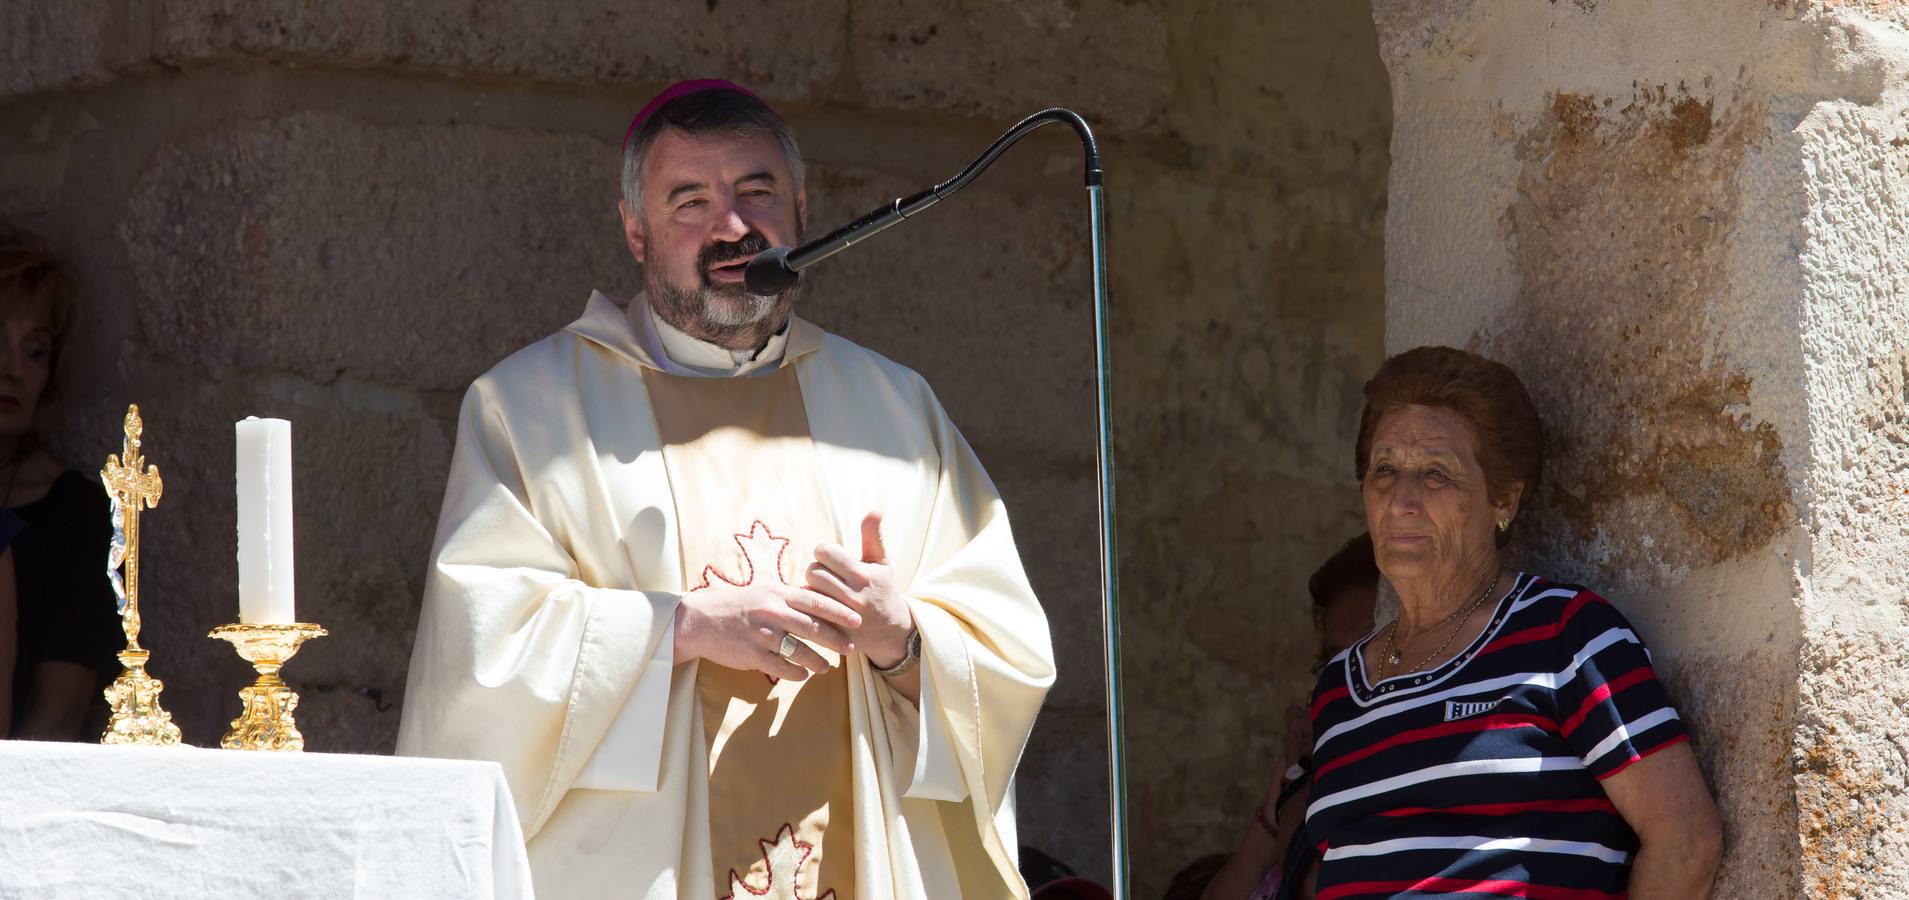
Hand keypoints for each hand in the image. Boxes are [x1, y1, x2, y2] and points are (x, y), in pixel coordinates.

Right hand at [673, 581, 861, 680]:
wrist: (699, 621)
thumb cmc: (735, 605)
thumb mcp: (763, 591)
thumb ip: (789, 596)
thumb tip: (818, 600)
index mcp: (777, 593)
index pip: (815, 601)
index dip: (839, 611)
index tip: (857, 620)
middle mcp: (772, 612)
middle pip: (813, 627)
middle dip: (836, 639)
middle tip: (851, 649)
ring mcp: (762, 634)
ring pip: (800, 650)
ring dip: (817, 661)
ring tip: (827, 668)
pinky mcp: (752, 654)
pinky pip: (781, 667)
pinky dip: (796, 673)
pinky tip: (803, 675)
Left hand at [806, 512, 913, 667]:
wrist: (890, 633)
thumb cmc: (883, 590)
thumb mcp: (882, 564)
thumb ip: (873, 537)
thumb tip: (875, 510)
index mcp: (864, 574)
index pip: (826, 551)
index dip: (824, 552)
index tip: (830, 559)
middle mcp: (854, 594)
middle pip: (814, 571)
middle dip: (816, 571)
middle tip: (824, 575)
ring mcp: (843, 615)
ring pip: (809, 592)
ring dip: (811, 589)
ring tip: (821, 590)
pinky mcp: (833, 631)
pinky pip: (809, 613)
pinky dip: (809, 608)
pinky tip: (816, 607)